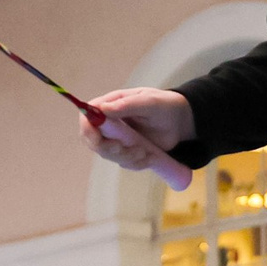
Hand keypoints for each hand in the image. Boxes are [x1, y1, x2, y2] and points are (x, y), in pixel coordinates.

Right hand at [76, 88, 192, 173]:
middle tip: (125, 149)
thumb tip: (102, 109)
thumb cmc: (163, 106)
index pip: (87, 119)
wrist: (180, 122)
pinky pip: (124, 163)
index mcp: (109, 106)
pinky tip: (149, 156)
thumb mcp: (148, 102)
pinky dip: (136, 163)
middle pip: (93, 141)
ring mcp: (116, 139)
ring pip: (109, 155)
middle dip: (109, 149)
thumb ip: (126, 105)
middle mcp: (108, 123)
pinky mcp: (126, 151)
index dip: (88, 131)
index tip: (98, 140)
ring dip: (127, 157)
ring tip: (145, 151)